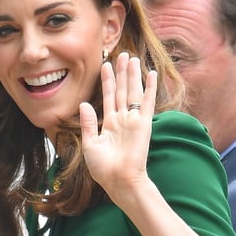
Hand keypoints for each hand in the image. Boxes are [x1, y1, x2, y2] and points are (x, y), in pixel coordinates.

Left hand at [79, 52, 156, 200]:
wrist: (119, 181)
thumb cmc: (104, 169)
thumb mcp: (90, 145)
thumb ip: (88, 123)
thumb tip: (84, 104)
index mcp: (109, 125)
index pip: (109, 97)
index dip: (108, 81)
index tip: (105, 66)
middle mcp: (122, 120)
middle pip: (122, 90)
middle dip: (121, 72)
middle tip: (121, 54)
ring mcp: (133, 121)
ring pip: (133, 92)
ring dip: (133, 75)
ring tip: (132, 58)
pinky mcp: (143, 124)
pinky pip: (147, 102)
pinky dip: (150, 87)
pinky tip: (151, 73)